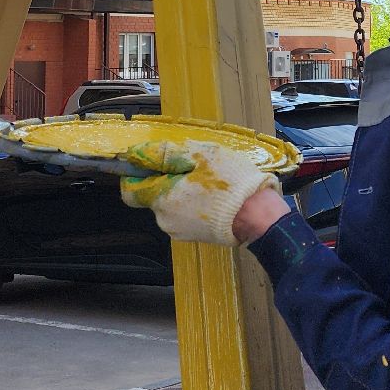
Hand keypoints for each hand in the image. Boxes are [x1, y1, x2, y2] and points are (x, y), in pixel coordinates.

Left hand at [120, 140, 278, 246]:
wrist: (258, 216)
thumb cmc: (231, 183)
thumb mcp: (199, 155)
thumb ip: (165, 153)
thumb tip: (139, 153)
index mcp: (162, 199)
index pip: (130, 189)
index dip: (139, 172)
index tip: (155, 161)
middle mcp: (165, 219)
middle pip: (153, 194)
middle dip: (168, 179)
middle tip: (194, 167)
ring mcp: (179, 231)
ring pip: (170, 204)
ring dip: (182, 191)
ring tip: (208, 181)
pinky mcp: (194, 236)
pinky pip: (185, 215)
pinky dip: (193, 204)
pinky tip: (213, 195)